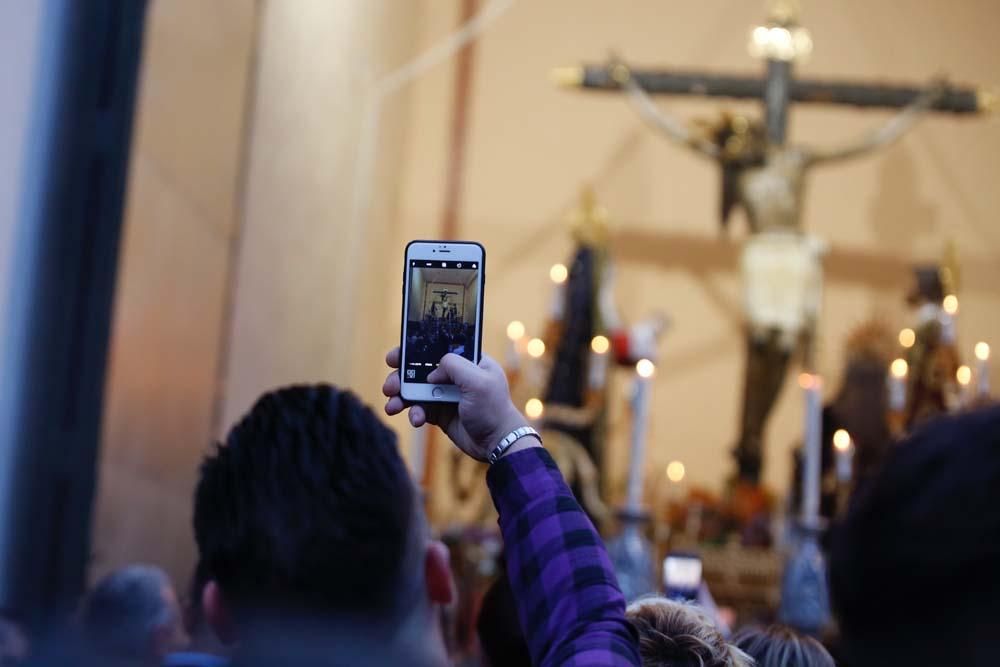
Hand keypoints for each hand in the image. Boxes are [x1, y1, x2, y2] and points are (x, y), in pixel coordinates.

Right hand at [382, 347, 532, 461]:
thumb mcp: (478, 381)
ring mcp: (446, 394)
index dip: (414, 349)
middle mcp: (455, 375)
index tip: (396, 356)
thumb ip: (454, 366)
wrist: (496, 443)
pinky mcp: (440, 412)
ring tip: (393, 406)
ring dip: (401, 397)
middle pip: (420, 368)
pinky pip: (420, 409)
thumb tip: (431, 373)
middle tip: (390, 385)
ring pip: (416, 390)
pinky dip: (413, 413)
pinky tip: (416, 420)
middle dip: (401, 376)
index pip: (437, 347)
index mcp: (467, 361)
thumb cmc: (493, 409)